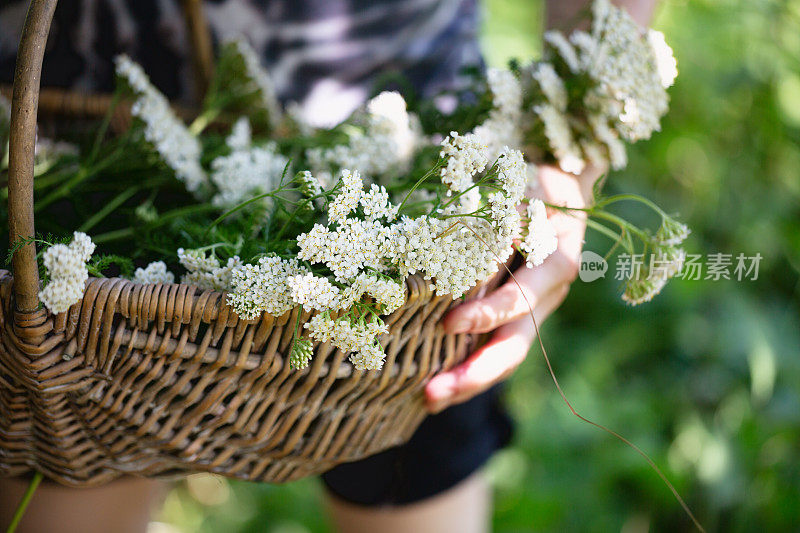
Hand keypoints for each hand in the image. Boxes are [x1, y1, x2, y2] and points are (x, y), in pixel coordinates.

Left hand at [425, 164, 603, 412]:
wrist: (564, 190)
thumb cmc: (539, 183)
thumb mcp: (525, 189)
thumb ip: (501, 218)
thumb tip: (465, 248)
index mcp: (556, 265)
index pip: (519, 299)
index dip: (486, 315)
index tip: (449, 323)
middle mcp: (548, 297)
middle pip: (514, 346)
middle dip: (475, 373)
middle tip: (432, 393)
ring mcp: (534, 311)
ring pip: (504, 356)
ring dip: (468, 380)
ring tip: (429, 399)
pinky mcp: (518, 316)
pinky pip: (495, 348)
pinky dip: (468, 366)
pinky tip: (438, 383)